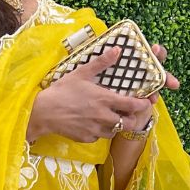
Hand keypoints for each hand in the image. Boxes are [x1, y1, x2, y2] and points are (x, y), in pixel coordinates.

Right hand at [27, 41, 179, 144]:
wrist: (43, 113)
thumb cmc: (62, 91)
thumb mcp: (81, 73)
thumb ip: (101, 63)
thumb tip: (117, 50)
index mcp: (105, 100)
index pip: (132, 106)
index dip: (143, 105)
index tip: (145, 102)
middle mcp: (104, 117)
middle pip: (129, 124)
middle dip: (134, 120)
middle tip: (131, 114)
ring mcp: (96, 130)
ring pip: (115, 132)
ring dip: (117, 126)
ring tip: (113, 118)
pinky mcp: (87, 139)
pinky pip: (100, 137)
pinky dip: (101, 131)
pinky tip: (95, 124)